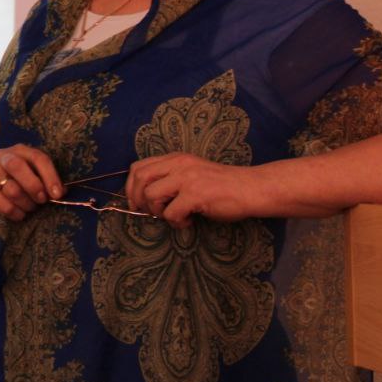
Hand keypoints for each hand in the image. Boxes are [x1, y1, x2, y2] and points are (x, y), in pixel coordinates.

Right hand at [0, 145, 64, 222]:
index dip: (50, 176)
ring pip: (13, 191)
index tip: (58, 194)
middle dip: (34, 187)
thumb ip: (46, 181)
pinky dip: (18, 214)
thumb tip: (62, 191)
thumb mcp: (31, 178)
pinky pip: (6, 207)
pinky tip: (19, 214)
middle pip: (18, 167)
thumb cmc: (17, 186)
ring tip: (30, 207)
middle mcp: (3, 158)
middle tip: (42, 200)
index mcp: (20, 151)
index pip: (38, 158)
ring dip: (27, 204)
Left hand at [125, 153, 263, 228]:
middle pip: (140, 179)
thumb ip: (171, 178)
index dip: (131, 187)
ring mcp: (186, 178)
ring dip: (158, 212)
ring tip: (175, 216)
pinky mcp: (195, 195)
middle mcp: (178, 164)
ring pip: (152, 196)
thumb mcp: (192, 173)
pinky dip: (176, 223)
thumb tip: (146, 198)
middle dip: (138, 200)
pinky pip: (171, 213)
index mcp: (175, 158)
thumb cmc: (222, 185)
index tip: (135, 203)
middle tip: (149, 213)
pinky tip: (188, 221)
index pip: (139, 167)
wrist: (250, 188)